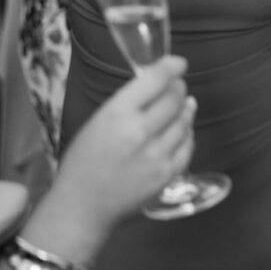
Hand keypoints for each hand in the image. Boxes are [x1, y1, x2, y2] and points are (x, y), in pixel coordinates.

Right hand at [49, 56, 195, 236]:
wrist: (82, 206)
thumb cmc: (84, 161)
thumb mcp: (97, 122)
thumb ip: (127, 103)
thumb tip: (158, 84)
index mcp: (117, 114)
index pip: (155, 80)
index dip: (171, 67)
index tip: (179, 63)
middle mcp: (140, 132)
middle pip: (174, 98)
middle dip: (179, 88)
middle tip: (177, 86)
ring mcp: (157, 154)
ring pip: (185, 121)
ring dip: (186, 109)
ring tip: (184, 104)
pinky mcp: (167, 173)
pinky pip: (188, 145)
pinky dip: (187, 134)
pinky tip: (182, 130)